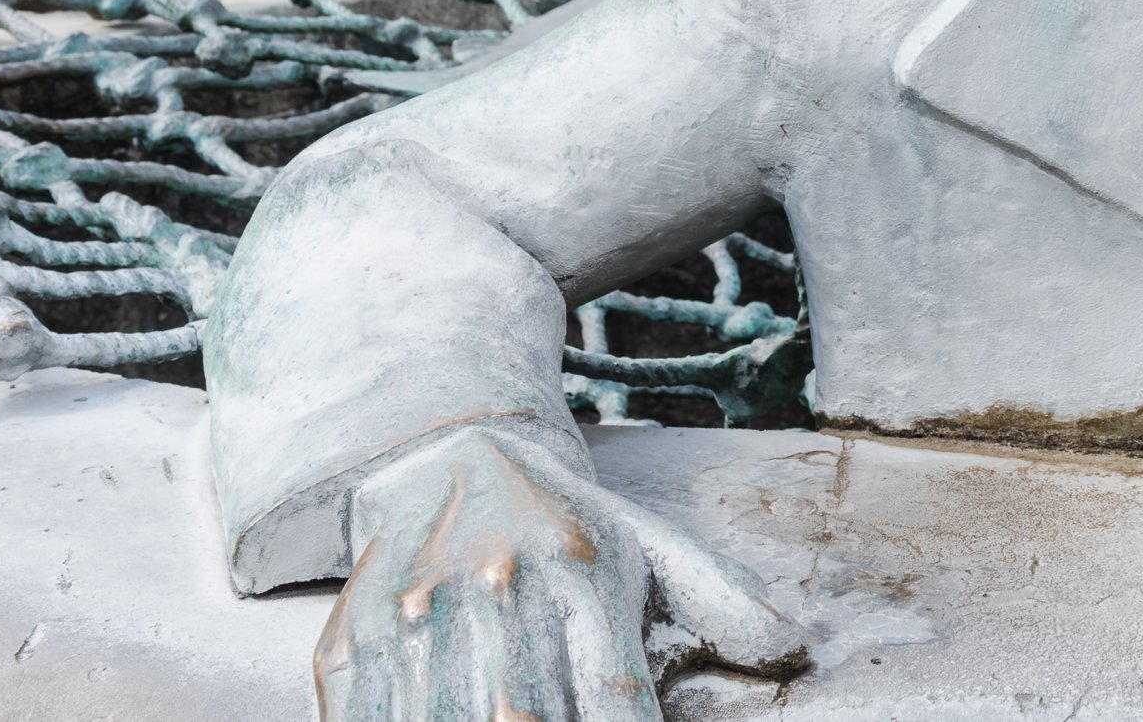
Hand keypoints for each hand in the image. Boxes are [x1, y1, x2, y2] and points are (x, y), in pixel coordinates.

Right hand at [314, 425, 804, 720]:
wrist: (444, 448)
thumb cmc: (564, 520)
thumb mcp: (649, 540)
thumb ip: (721, 599)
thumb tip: (794, 648)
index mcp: (581, 570)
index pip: (613, 692)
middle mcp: (497, 591)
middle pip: (521, 716)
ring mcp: (414, 617)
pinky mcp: (348, 640)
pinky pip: (359, 715)